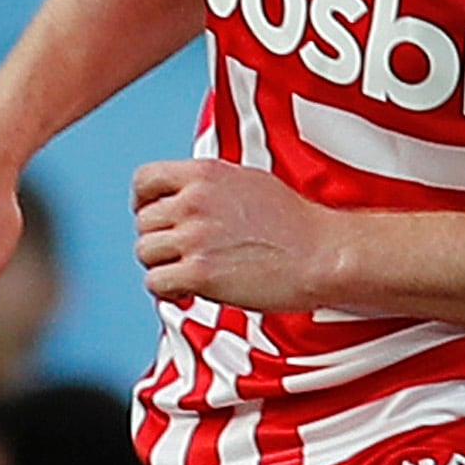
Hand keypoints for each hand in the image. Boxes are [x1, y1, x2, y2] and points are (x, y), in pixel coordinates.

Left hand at [134, 155, 340, 315]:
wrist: (322, 254)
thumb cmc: (296, 224)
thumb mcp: (248, 181)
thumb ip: (209, 186)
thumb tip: (185, 197)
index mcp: (205, 173)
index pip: (144, 180)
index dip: (143, 202)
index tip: (156, 217)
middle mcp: (194, 201)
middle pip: (143, 222)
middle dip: (159, 240)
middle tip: (182, 254)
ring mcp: (195, 237)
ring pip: (145, 253)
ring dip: (163, 266)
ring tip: (188, 273)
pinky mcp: (200, 273)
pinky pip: (155, 283)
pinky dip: (166, 291)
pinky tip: (188, 291)